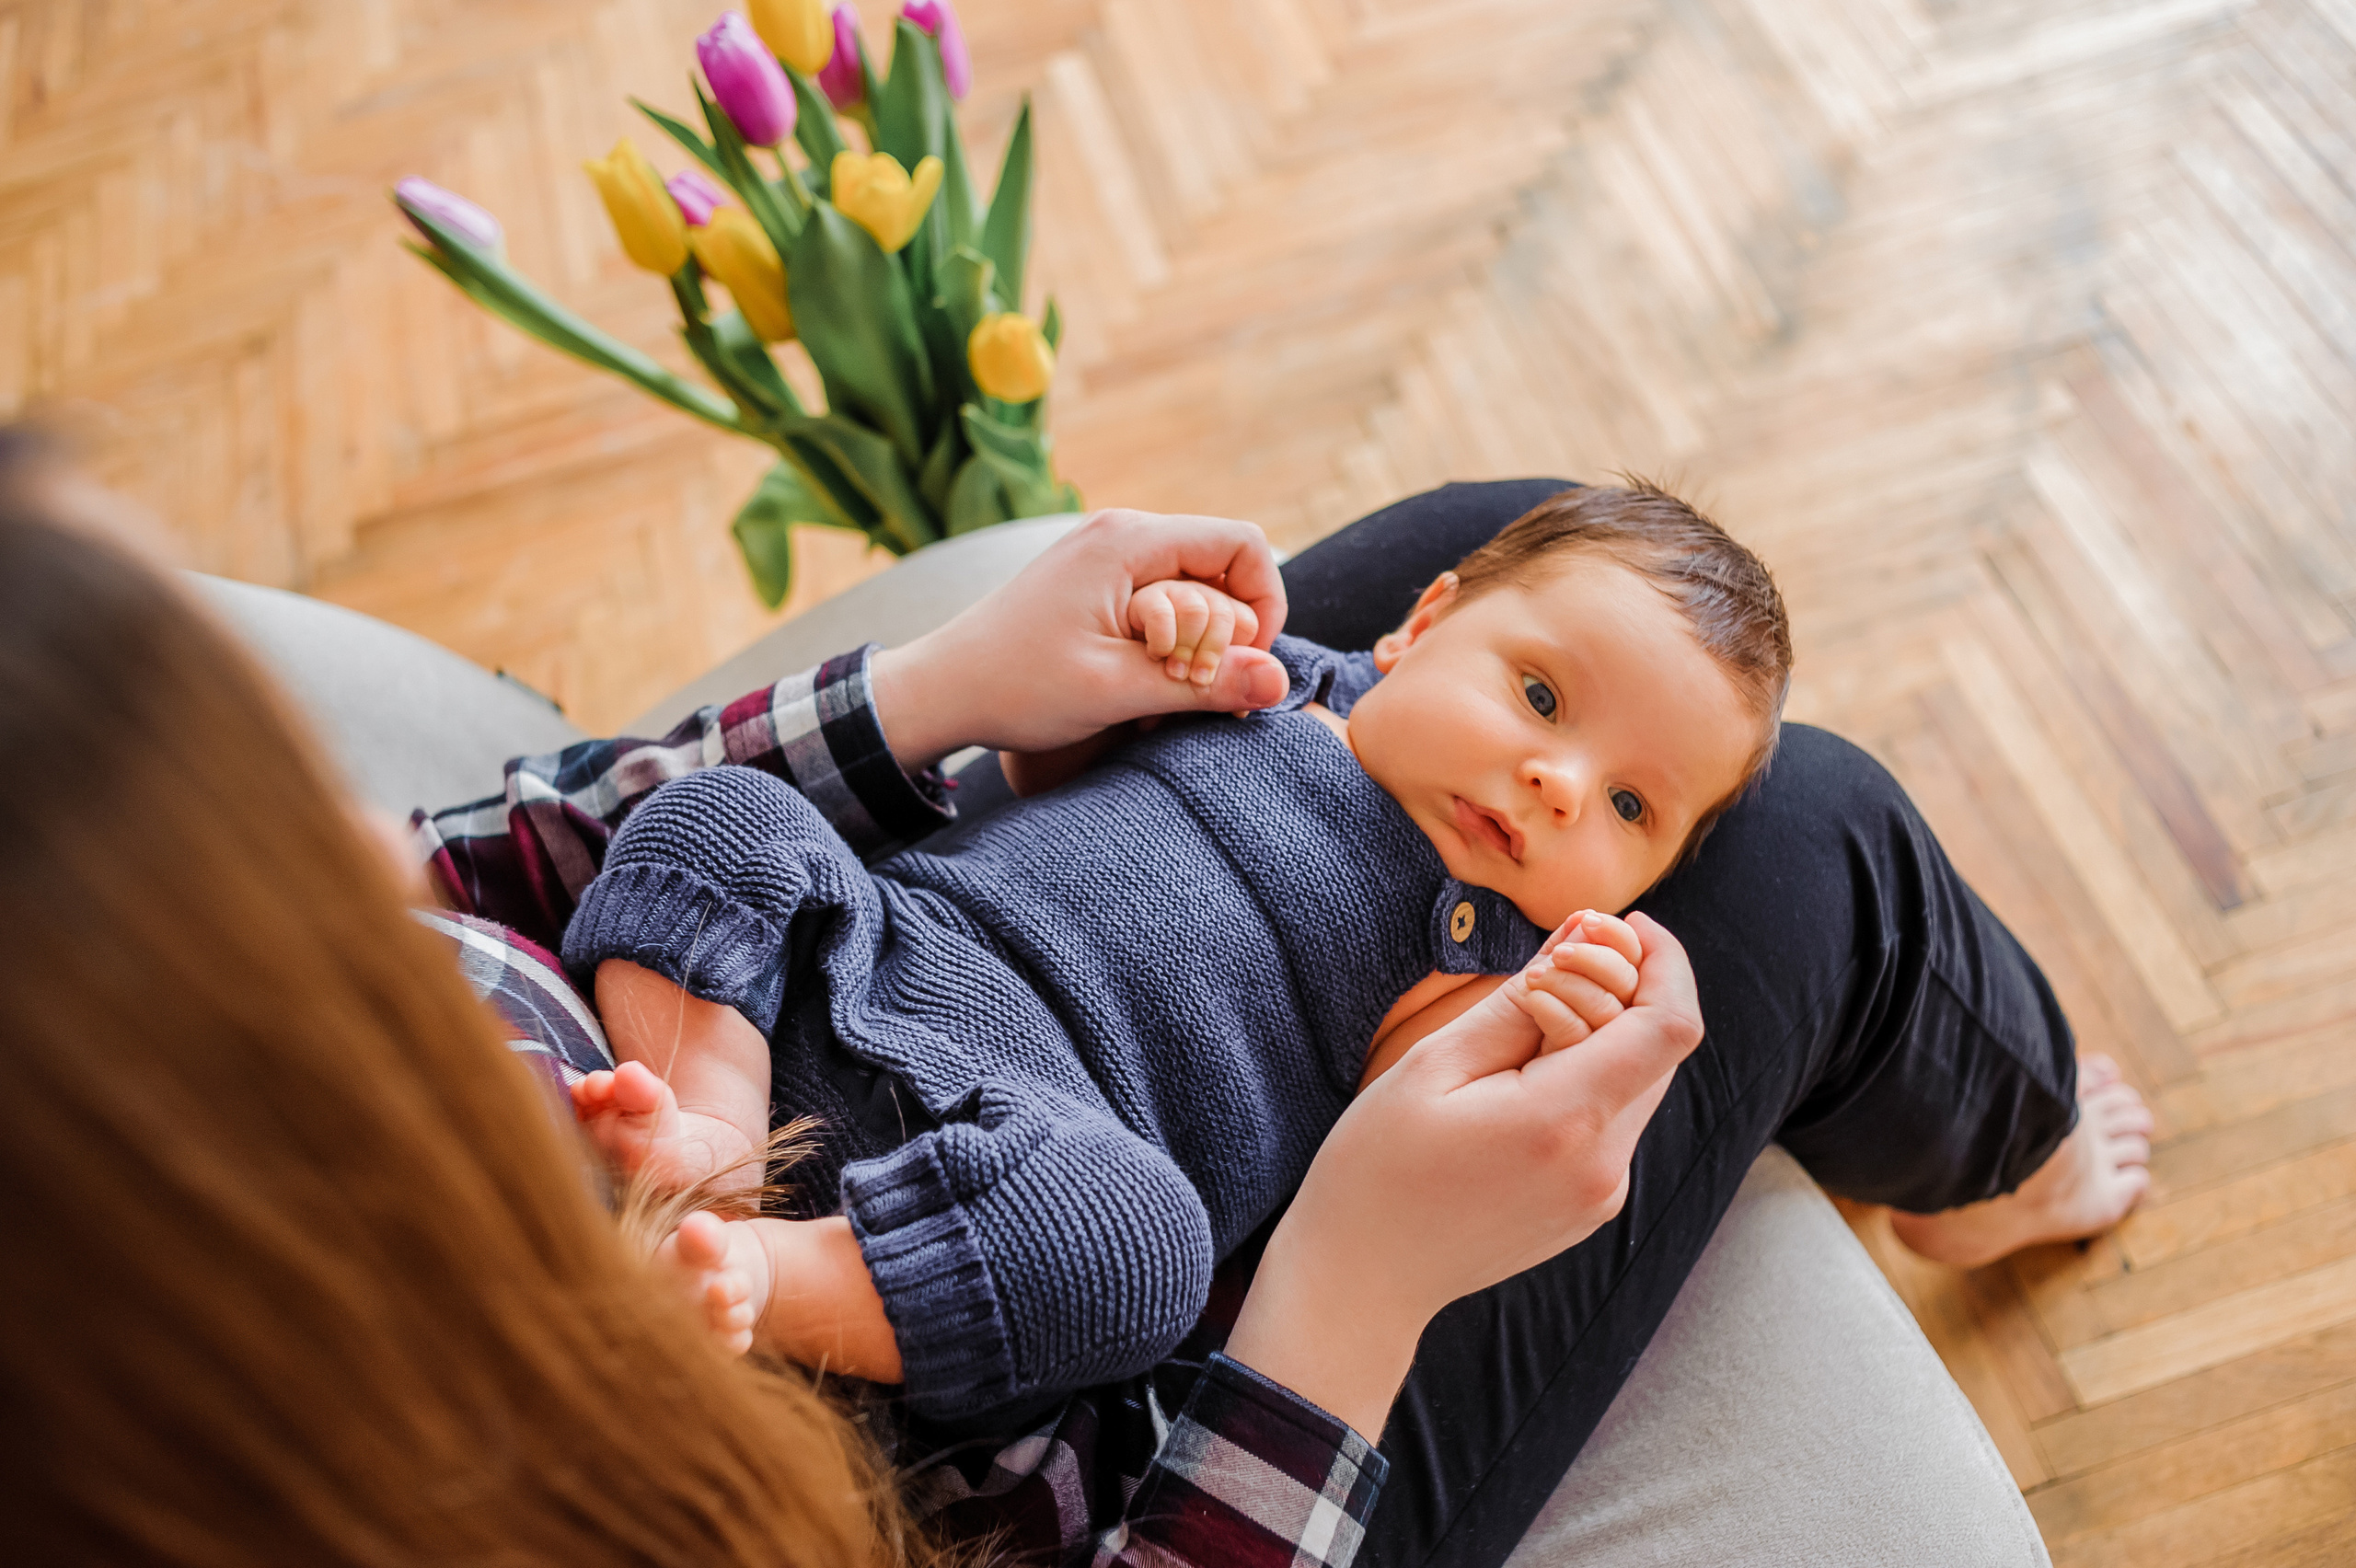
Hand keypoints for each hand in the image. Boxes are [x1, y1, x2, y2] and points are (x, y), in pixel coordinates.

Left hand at [869, 509, 1290, 768]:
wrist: (940, 689)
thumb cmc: (1017, 687)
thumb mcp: (1117, 691)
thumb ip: (1204, 685)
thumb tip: (1281, 683)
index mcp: (1128, 541)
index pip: (1243, 544)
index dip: (1265, 605)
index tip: (1243, 665)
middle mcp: (1121, 532)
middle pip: (1223, 564)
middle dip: (1231, 629)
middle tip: (1205, 690)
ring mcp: (1105, 554)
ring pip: (1195, 586)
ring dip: (1199, 641)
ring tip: (1166, 693)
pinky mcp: (1095, 581)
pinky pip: (1162, 599)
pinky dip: (1169, 641)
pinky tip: (1142, 684)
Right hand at [1222, 913, 1703, 1437]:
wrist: (1362, 1281)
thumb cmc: (1378, 1167)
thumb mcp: (1433, 1067)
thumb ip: (1518, 1003)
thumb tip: (1582, 940)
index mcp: (1564, 1121)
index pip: (1669, 1026)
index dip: (1666, 962)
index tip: (1628, 925)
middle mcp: (1603, 1164)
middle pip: (1659, 1050)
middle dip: (1628, 990)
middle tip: (1562, 955)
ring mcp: (1602, 1194)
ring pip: (1639, 1085)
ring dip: (1605, 1036)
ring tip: (1528, 1018)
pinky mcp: (1590, 1208)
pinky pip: (1613, 1123)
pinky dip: (1589, 1080)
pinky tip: (1523, 1077)